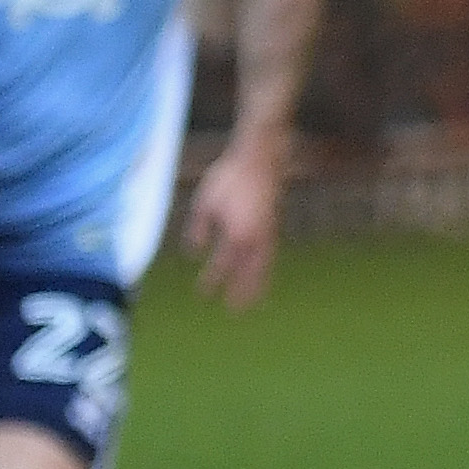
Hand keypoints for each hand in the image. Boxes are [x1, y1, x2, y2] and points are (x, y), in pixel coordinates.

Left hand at [186, 136, 284, 309]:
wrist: (260, 156)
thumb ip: (199, 229)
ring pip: (265, 265)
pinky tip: (262, 271)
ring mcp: (268, 231)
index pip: (222, 264)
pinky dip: (267, 268)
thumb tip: (194, 252)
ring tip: (256, 300)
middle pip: (250, 273)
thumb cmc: (229, 176)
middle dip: (243, 293)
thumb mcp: (205, 201)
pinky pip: (271, 254)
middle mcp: (255, 237)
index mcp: (236, 233)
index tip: (203, 294)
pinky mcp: (274, 224)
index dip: (212, 280)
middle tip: (236, 312)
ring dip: (259, 284)